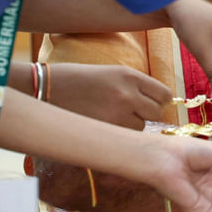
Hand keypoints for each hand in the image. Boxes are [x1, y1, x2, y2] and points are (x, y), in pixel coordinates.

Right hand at [46, 63, 171, 129]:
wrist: (46, 88)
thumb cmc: (78, 79)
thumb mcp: (111, 73)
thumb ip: (135, 86)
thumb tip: (158, 103)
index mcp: (129, 75)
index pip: (164, 94)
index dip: (160, 101)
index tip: (153, 103)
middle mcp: (127, 94)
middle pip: (157, 113)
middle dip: (148, 114)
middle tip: (132, 112)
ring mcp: (116, 114)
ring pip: (141, 128)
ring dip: (132, 126)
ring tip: (112, 117)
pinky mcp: (105, 131)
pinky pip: (124, 138)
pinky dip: (119, 135)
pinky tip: (105, 126)